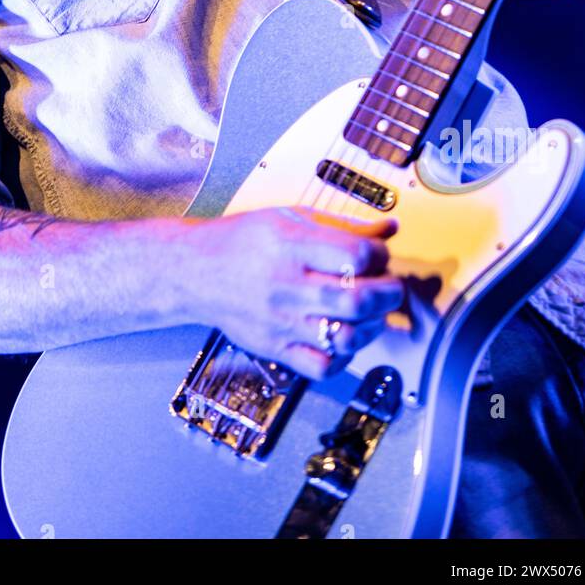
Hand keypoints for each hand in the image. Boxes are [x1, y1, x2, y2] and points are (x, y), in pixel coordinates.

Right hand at [185, 206, 403, 379]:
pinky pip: (322, 366)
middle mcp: (286, 285)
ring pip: (345, 336)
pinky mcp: (275, 347)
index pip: (355, 255)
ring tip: (371, 314)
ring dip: (372, 327)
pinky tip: (344, 338)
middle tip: (389, 287)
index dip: (379, 255)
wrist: (195, 271)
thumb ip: (341, 225)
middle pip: (356, 299)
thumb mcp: (290, 217)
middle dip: (388, 293)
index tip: (378, 255)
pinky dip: (344, 357)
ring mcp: (281, 320)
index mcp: (291, 245)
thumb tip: (388, 229)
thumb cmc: (242, 241)